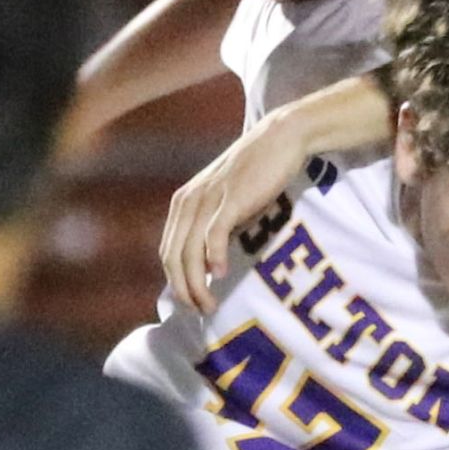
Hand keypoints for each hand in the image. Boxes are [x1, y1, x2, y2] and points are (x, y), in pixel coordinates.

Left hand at [160, 111, 309, 313]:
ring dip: (197, 283)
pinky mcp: (230, 198)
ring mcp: (207, 200)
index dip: (176, 282)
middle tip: (200, 311)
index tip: (192, 303)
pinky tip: (221, 274)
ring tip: (209, 303)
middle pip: (173, 257)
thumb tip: (209, 264)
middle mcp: (188, 201)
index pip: (168, 252)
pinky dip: (214, 257)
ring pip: (189, 252)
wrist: (280, 139)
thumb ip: (214, 227)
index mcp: (183, 203)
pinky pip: (213, 234)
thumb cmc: (258, 174)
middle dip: (183, 290)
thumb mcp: (227, 202)